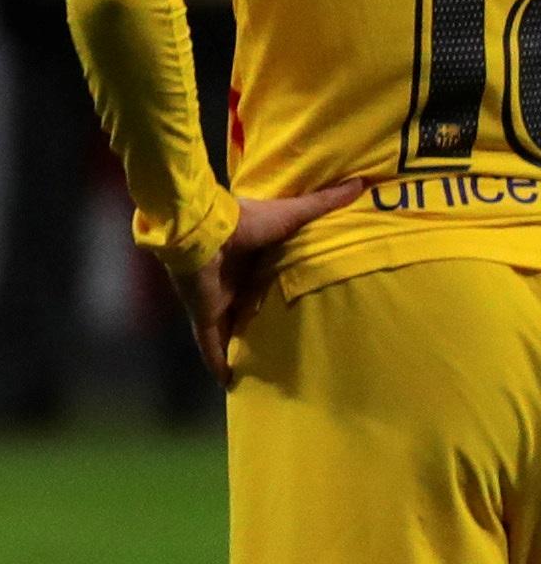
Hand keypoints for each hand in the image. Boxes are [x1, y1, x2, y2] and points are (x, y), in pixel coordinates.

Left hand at [177, 181, 370, 378]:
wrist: (204, 231)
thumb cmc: (246, 222)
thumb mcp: (291, 213)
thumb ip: (323, 202)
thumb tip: (360, 182)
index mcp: (249, 260)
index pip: (261, 280)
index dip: (271, 291)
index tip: (287, 303)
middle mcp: (231, 283)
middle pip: (244, 309)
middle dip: (255, 324)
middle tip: (276, 344)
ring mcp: (215, 300)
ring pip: (227, 330)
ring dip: (238, 347)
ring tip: (255, 369)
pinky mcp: (205, 314)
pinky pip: (210, 343)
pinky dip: (216, 360)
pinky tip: (227, 382)